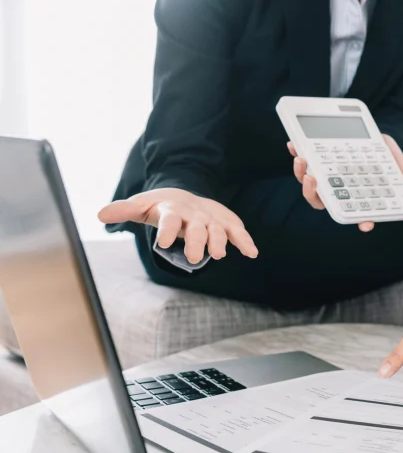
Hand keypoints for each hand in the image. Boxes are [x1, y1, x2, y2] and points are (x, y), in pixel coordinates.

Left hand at [98, 188, 257, 264]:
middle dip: (197, 241)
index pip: (169, 219)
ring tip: (219, 255)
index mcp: (172, 210)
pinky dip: (245, 241)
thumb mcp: (142, 206)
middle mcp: (194, 213)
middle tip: (195, 258)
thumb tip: (100, 215)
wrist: (186, 195)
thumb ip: (124, 211)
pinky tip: (252, 253)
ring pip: (217, 229)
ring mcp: (211, 218)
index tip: (164, 243)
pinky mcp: (226, 222)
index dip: (167, 230)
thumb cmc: (161, 206)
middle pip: (196, 227)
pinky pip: (237, 231)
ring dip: (220, 241)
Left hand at [287, 134, 402, 232]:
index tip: (363, 222)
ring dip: (300, 173)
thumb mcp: (397, 162)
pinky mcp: (314, 158)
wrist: (371, 131)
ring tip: (302, 158)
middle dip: (313, 193)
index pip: (354, 212)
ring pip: (307, 183)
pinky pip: (301, 159)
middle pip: (321, 200)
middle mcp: (336, 188)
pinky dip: (296, 152)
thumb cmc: (383, 152)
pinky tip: (293, 143)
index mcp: (356, 194)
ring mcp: (323, 175)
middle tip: (312, 179)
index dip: (357, 219)